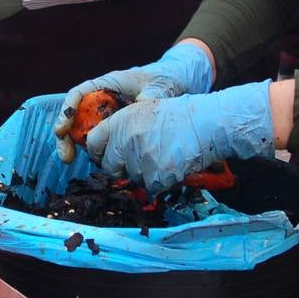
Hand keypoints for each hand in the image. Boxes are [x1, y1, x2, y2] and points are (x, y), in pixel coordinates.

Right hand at [54, 42, 213, 161]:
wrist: (180, 84)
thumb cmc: (167, 79)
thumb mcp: (162, 84)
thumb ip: (153, 93)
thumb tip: (142, 103)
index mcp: (109, 84)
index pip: (79, 94)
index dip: (67, 111)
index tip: (63, 129)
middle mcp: (103, 100)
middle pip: (75, 116)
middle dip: (66, 136)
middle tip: (66, 157)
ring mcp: (109, 115)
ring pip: (85, 131)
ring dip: (77, 146)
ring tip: (71, 161)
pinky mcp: (117, 128)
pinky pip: (102, 140)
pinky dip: (98, 152)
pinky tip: (102, 165)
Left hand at [83, 81, 275, 191]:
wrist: (205, 122)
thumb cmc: (178, 117)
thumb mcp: (143, 111)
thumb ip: (122, 129)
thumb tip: (108, 149)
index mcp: (120, 120)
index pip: (93, 142)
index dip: (97, 152)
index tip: (104, 157)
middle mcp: (126, 139)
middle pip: (109, 167)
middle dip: (120, 168)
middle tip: (137, 162)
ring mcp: (141, 158)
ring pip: (133, 177)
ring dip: (145, 173)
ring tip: (162, 157)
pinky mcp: (157, 174)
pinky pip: (151, 186)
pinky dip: (161, 181)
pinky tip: (171, 166)